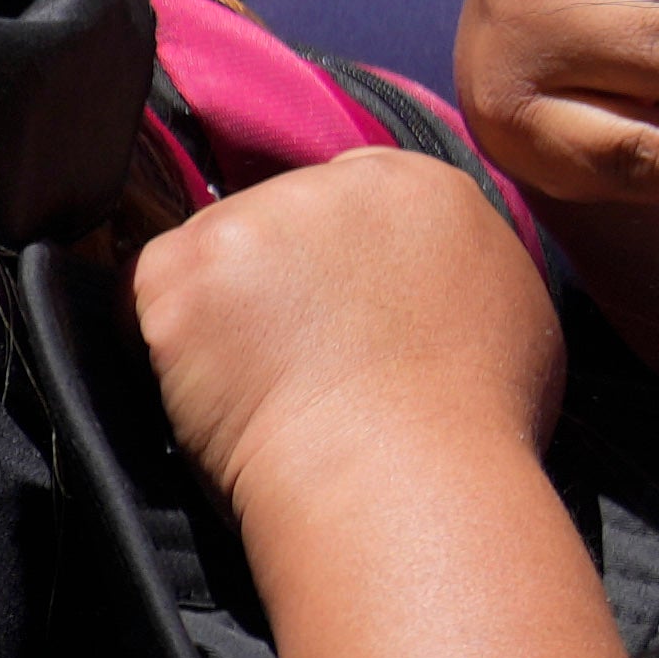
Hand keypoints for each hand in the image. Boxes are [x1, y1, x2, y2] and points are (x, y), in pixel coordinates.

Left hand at [128, 140, 569, 501]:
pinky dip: (165, 347)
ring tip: (261, 391)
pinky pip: (148, 297)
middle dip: (269, 285)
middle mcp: (331, 183)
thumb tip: (417, 282)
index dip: (327, 265)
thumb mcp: (510, 316)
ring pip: (209, 256)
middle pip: (273, 219)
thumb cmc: (470, 427)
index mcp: (420, 186)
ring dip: (218, 316)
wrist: (404, 475)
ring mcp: (251, 218)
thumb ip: (453, 270)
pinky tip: (215, 396)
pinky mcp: (184, 266)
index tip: (325, 320)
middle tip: (291, 367)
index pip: (349, 199)